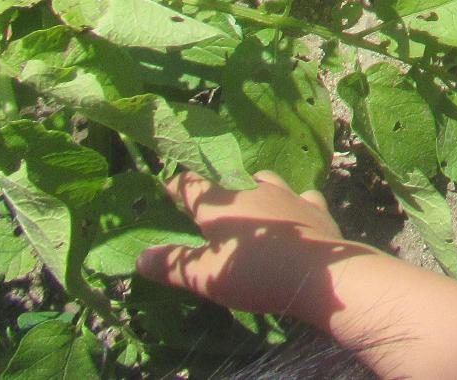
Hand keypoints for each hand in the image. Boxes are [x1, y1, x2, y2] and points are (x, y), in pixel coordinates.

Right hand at [136, 170, 362, 321]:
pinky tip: (294, 213)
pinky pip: (301, 197)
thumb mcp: (203, 276)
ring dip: (254, 189)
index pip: (190, 184)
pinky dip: (293, 203)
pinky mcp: (314, 208)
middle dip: (215, 188)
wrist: (317, 274)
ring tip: (248, 203)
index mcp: (221, 203)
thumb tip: (140, 257)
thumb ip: (172, 264)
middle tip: (207, 203)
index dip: (176, 185)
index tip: (167, 189)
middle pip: (228, 179)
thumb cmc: (253, 273)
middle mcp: (253, 189)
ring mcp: (288, 194)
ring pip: (265, 180)